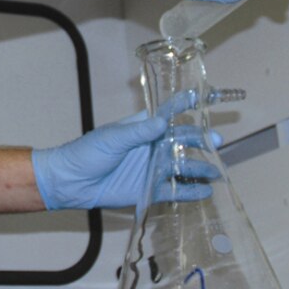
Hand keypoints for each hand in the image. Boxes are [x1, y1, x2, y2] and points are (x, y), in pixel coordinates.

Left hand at [31, 113, 220, 210]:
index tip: (207, 96)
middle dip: (200, 140)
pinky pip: (173, 190)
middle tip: (217, 140)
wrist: (71, 182)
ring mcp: (150, 168)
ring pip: (180, 166)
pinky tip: (205, 192)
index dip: (186, 104)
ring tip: (216, 171)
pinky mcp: (148, 189)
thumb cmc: (87, 153)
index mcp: (141, 128)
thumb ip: (138, 133)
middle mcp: (150, 146)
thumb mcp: (112, 139)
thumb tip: (163, 121)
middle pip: (181, 140)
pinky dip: (189, 191)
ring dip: (198, 167)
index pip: (168, 112)